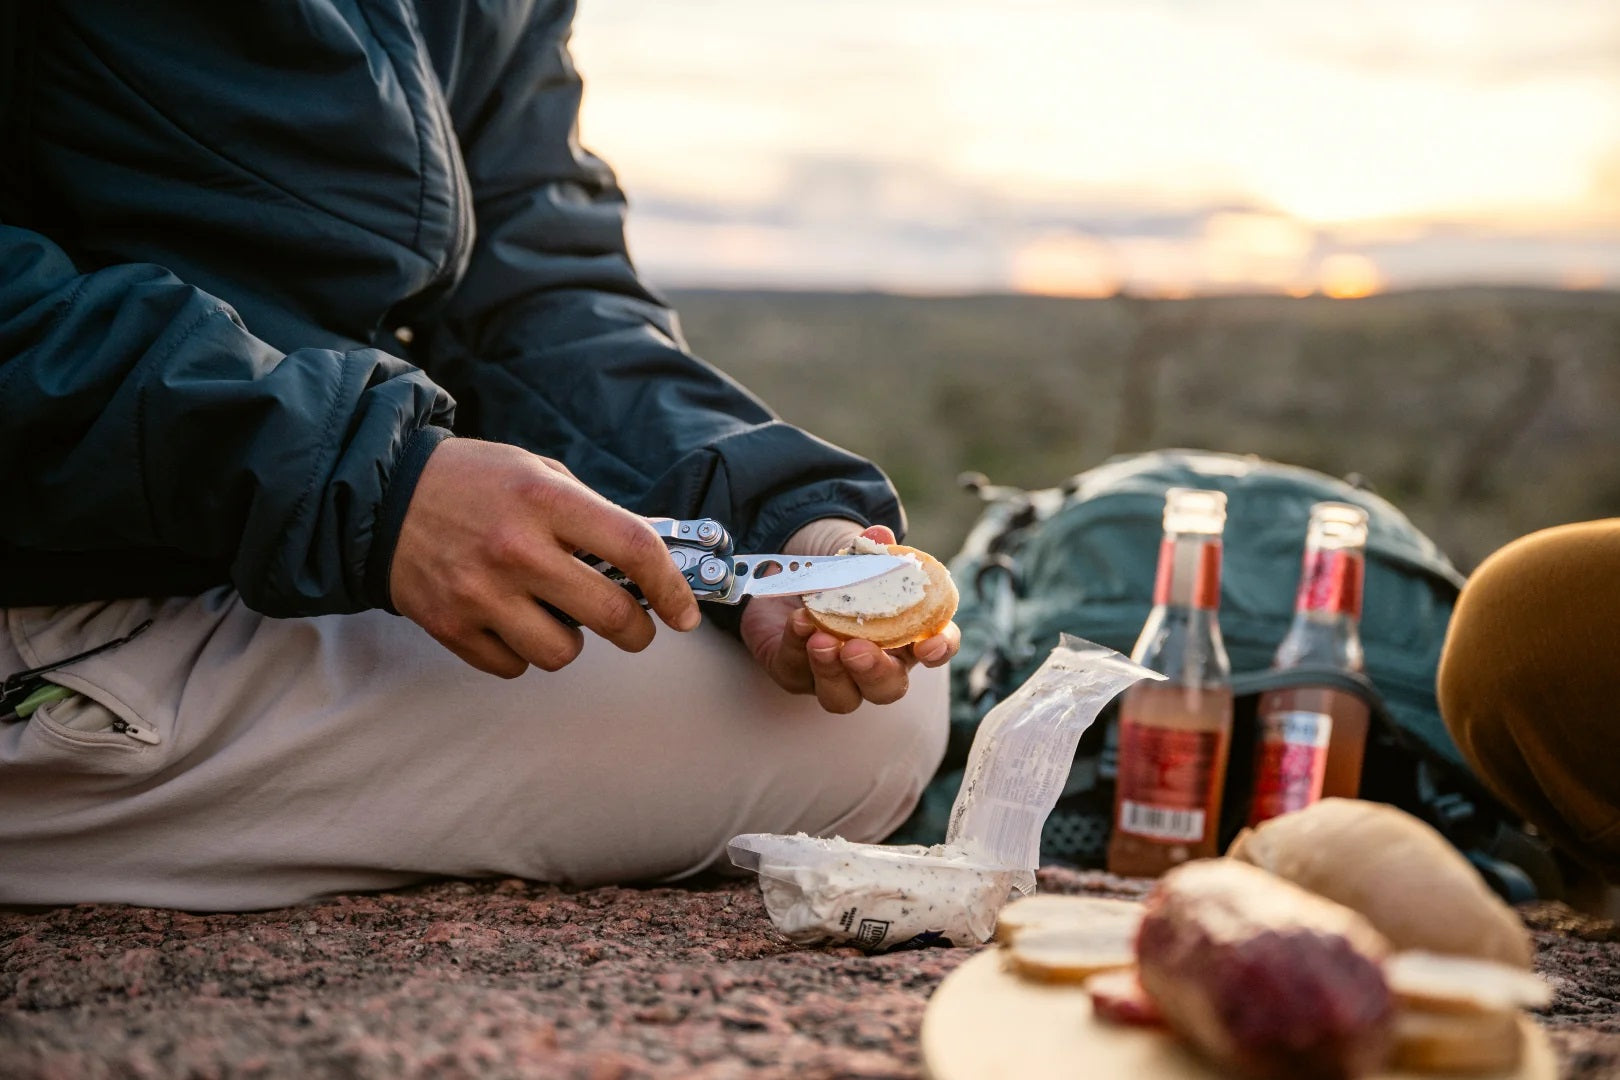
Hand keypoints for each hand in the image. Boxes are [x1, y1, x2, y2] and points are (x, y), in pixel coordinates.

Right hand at [390, 438, 700, 675]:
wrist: (382, 496)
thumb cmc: (472, 481)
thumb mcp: (538, 472)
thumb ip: (592, 513)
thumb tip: (652, 558)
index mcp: (544, 500)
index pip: (634, 548)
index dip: (672, 586)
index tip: (685, 611)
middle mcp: (515, 549)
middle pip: (610, 614)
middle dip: (637, 631)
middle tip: (636, 628)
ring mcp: (480, 593)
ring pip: (563, 653)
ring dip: (572, 641)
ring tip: (554, 613)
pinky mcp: (450, 627)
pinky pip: (514, 666)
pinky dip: (523, 652)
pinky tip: (512, 622)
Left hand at [742, 522, 960, 712]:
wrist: (785, 572)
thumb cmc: (833, 570)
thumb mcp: (852, 554)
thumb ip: (869, 549)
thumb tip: (878, 536)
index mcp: (902, 633)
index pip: (935, 648)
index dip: (940, 649)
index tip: (930, 644)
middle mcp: (873, 663)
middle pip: (888, 689)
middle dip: (876, 673)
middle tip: (858, 650)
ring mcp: (834, 675)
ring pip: (841, 698)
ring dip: (832, 673)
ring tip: (821, 640)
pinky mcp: (795, 673)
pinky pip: (797, 673)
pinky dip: (797, 647)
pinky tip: (798, 623)